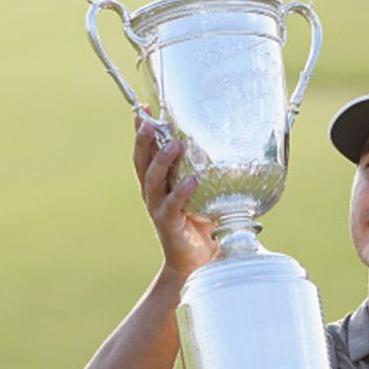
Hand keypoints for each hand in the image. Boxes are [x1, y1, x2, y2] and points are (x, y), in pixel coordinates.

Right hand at [133, 111, 217, 275]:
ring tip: (175, 144)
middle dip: (144, 140)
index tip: (143, 109)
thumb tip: (226, 142)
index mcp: (158, 182)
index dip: (142, 131)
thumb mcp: (202, 191)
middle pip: (142, 162)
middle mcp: (153, 193)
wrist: (195, 259)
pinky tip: (191, 180)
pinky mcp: (169, 224)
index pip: (146, 152)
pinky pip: (173, 205)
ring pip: (153, 181)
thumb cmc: (200, 221)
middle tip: (151, 122)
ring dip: (163, 161)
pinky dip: (181, 192)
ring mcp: (158, 208)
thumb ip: (206, 170)